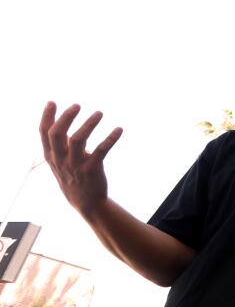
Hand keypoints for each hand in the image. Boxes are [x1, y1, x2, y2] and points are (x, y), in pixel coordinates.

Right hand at [39, 102, 122, 219]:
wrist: (87, 204)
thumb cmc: (73, 178)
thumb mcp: (61, 163)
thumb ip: (60, 145)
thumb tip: (63, 122)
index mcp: (52, 157)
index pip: (44, 134)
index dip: (47, 117)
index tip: (52, 102)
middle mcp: (61, 160)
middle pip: (57, 134)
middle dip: (66, 117)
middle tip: (77, 105)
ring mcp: (76, 166)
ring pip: (77, 140)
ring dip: (89, 124)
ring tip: (99, 113)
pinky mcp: (92, 170)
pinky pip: (101, 150)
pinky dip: (111, 138)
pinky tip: (119, 129)